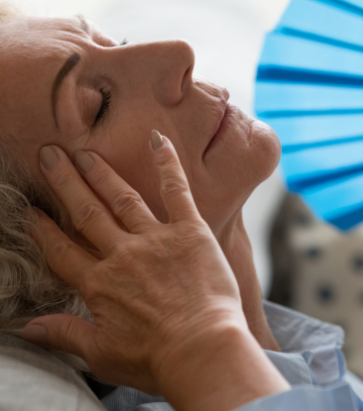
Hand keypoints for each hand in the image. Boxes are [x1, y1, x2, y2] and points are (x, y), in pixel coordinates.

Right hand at [21, 131, 288, 410]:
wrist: (203, 350)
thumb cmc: (156, 358)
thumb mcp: (102, 354)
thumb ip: (64, 335)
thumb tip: (25, 329)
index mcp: (99, 284)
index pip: (62, 251)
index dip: (44, 230)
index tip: (32, 211)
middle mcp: (122, 254)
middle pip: (86, 213)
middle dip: (65, 183)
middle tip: (50, 156)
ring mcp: (156, 238)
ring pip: (122, 198)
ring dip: (101, 173)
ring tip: (85, 152)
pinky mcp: (189, 230)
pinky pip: (176, 190)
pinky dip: (168, 163)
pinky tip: (159, 138)